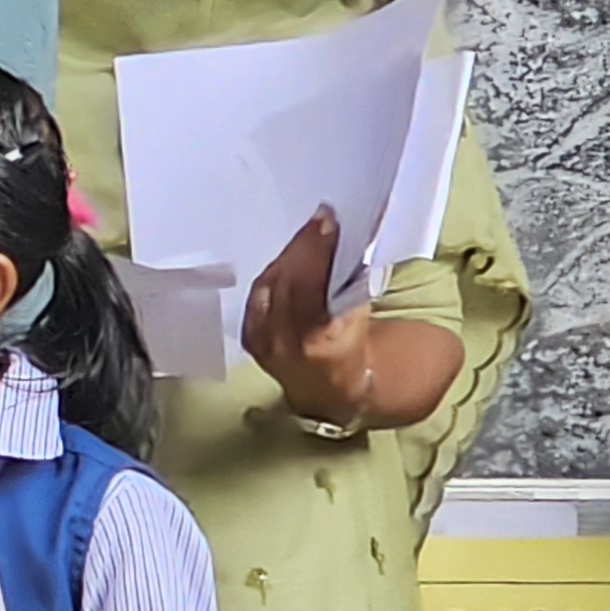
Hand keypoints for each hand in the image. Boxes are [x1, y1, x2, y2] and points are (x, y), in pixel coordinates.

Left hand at [241, 208, 377, 426]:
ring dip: (289, 255)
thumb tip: (345, 242)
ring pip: (270, 284)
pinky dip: (273, 273)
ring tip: (308, 234)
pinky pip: (258, 296)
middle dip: (304, 246)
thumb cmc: (351, 349)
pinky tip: (288, 257)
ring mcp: (261, 341)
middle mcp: (283, 343)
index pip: (311, 285)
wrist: (326, 391)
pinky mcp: (249, 337)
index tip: (327, 223)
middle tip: (320, 220)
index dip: (317, 251)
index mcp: (318, 342)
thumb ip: (352, 287)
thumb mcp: (360, 322)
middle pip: (287, 281)